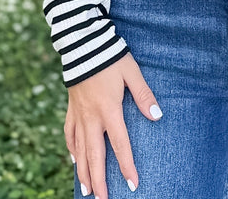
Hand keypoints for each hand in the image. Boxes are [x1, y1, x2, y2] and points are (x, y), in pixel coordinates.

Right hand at [65, 53, 162, 198]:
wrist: (82, 43)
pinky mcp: (71, 108)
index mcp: (109, 110)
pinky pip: (69, 135)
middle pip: (95, 155)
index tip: (133, 185)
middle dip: (99, 180)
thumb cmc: (111, 56)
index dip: (127, 166)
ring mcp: (79, 114)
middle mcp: (92, 117)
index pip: (120, 145)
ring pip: (79, 150)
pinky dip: (72, 150)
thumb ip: (144, 95)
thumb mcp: (131, 73)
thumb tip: (157, 116)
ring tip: (87, 191)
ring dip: (84, 172)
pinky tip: (75, 160)